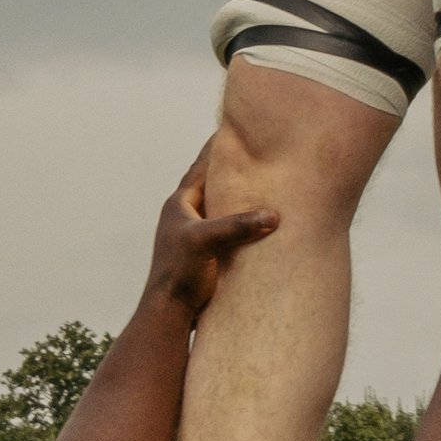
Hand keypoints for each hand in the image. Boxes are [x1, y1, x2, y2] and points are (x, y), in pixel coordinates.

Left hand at [144, 149, 278, 321]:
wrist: (168, 314)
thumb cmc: (179, 275)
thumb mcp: (206, 243)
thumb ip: (236, 226)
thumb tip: (272, 215)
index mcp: (180, 204)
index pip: (201, 166)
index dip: (218, 147)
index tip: (235, 127)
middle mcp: (186, 216)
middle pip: (213, 184)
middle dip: (234, 169)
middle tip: (259, 152)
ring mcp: (196, 235)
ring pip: (221, 207)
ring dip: (240, 197)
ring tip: (266, 184)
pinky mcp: (206, 254)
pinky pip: (228, 229)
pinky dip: (243, 221)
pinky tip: (261, 223)